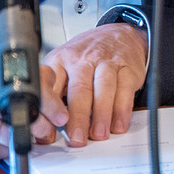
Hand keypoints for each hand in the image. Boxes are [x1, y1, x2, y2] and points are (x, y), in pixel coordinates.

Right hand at [0, 49, 67, 159]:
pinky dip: (3, 148)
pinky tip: (1, 139)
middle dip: (39, 125)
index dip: (46, 102)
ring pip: (8, 135)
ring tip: (27, 133)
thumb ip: (16, 75)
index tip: (59, 113)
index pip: (22, 85)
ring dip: (23, 138)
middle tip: (48, 128)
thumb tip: (51, 92)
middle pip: (17, 113)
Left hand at [44, 24, 147, 145]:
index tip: (53, 124)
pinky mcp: (127, 68)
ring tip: (98, 134)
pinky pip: (125, 89)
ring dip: (101, 114)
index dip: (50, 105)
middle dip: (78, 116)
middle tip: (77, 138)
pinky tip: (118, 124)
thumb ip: (54, 102)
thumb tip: (46, 135)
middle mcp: (82, 60)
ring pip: (104, 87)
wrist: (117, 35)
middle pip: (79, 88)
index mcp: (60, 62)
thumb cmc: (86, 58)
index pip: (50, 82)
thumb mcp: (63, 71)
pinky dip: (122, 109)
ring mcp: (106, 62)